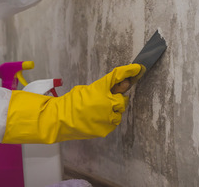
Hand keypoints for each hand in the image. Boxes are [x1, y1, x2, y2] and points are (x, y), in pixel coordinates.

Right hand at [2, 64, 141, 143]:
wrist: (61, 120)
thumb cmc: (70, 102)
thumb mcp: (85, 89)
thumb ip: (102, 88)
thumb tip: (117, 87)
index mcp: (100, 89)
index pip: (117, 76)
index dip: (129, 71)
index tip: (138, 69)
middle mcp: (107, 102)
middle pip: (122, 99)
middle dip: (117, 99)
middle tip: (109, 99)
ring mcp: (108, 117)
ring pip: (118, 112)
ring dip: (113, 110)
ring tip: (99, 111)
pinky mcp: (106, 129)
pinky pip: (113, 123)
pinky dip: (108, 120)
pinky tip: (97, 119)